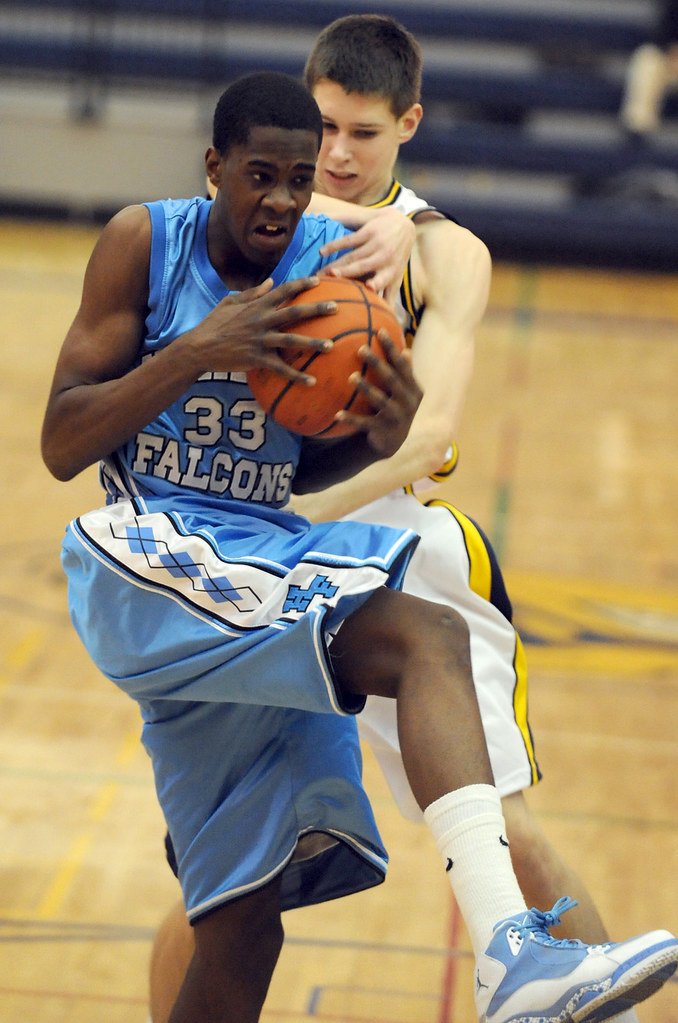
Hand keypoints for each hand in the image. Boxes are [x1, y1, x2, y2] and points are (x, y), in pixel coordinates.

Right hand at [187, 276, 336, 382]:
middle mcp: (261, 320)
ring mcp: (260, 340)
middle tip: (336, 307)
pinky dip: (296, 376)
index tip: (319, 280)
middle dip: (316, 309)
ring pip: (291, 340)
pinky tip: (312, 382)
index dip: (301, 284)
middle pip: (294, 312)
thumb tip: (270, 283)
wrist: (199, 347)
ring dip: (312, 343)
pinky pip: (280, 368)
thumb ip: (252, 293)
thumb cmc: (214, 323)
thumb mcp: (229, 302)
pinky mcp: (256, 359)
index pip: (283, 291)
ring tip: (331, 346)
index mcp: (256, 306)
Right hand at [318, 208, 415, 304]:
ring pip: (353, 255)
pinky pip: (348, 240)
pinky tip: (321, 252)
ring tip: (323, 273)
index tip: (369, 287)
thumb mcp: (397, 277)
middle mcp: (384, 256)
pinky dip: (334, 245)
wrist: (403, 226)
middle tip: (331, 279)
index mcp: (391, 270)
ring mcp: (376, 243)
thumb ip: (389, 297)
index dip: (377, 283)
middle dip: (347, 272)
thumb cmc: (397, 258)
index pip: (383, 279)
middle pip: (362, 266)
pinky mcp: (368, 231)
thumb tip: (387, 322)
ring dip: (338, 263)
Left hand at [335, 330, 422, 457]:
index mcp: (413, 389)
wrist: (394, 441)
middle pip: (391, 379)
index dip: (391, 348)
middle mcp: (408, 403)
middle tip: (361, 349)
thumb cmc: (396, 408)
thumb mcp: (404, 391)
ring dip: (366, 388)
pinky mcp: (383, 430)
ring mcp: (397, 417)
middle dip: (378, 364)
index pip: (402, 365)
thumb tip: (406, 350)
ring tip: (351, 377)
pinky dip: (351, 419)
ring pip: (380, 401)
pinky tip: (338, 414)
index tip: (380, 331)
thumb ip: (405, 373)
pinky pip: (365, 423)